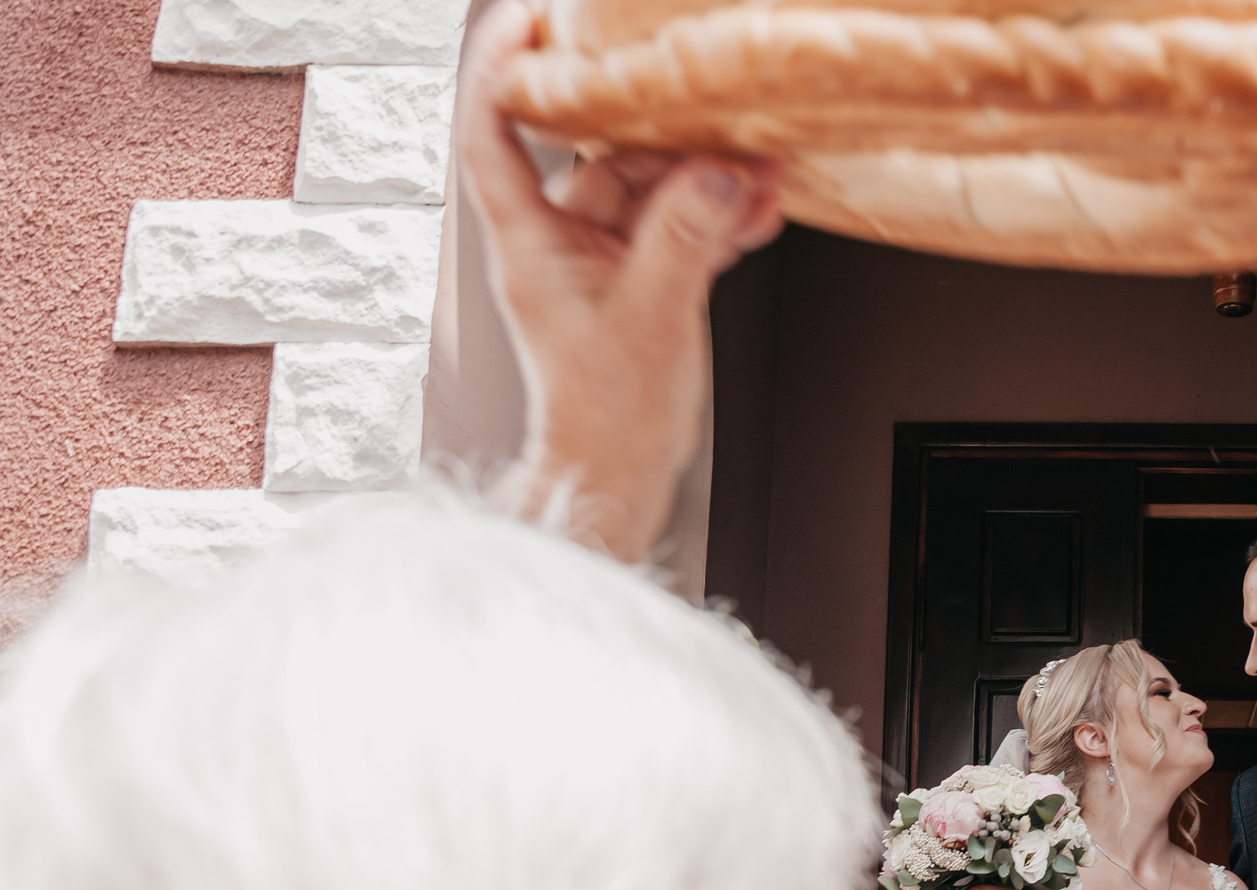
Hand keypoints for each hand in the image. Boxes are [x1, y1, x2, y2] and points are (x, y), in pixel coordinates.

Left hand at [459, 1, 786, 562]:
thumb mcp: (650, 317)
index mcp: (528, 240)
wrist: (621, 478)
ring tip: (761, 166)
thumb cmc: (605, 417)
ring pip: (653, 190)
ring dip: (708, 176)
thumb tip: (717, 174)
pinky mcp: (645, 280)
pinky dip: (720, 216)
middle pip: (602, 152)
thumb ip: (685, 238)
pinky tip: (762, 208)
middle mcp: (561, 240)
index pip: (494, 130)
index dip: (504, 67)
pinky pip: (682, 227)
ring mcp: (604, 259)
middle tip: (718, 109)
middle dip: (664, 131)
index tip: (534, 19)